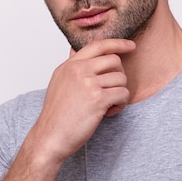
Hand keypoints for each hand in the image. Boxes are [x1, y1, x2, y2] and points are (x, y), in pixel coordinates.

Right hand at [31, 38, 134, 163]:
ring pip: (121, 78)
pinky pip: (123, 94)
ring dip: (120, 93)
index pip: (98, 45)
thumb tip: (75, 50)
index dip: (117, 43)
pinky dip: (121, 105)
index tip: (131, 46)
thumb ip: (71, 67)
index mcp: (69, 65)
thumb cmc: (56, 115)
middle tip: (112, 91)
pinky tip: (109, 112)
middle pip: (114, 60)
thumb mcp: (59, 83)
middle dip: (119, 75)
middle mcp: (78, 70)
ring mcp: (88, 83)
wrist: (50, 136)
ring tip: (108, 105)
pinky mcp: (97, 98)